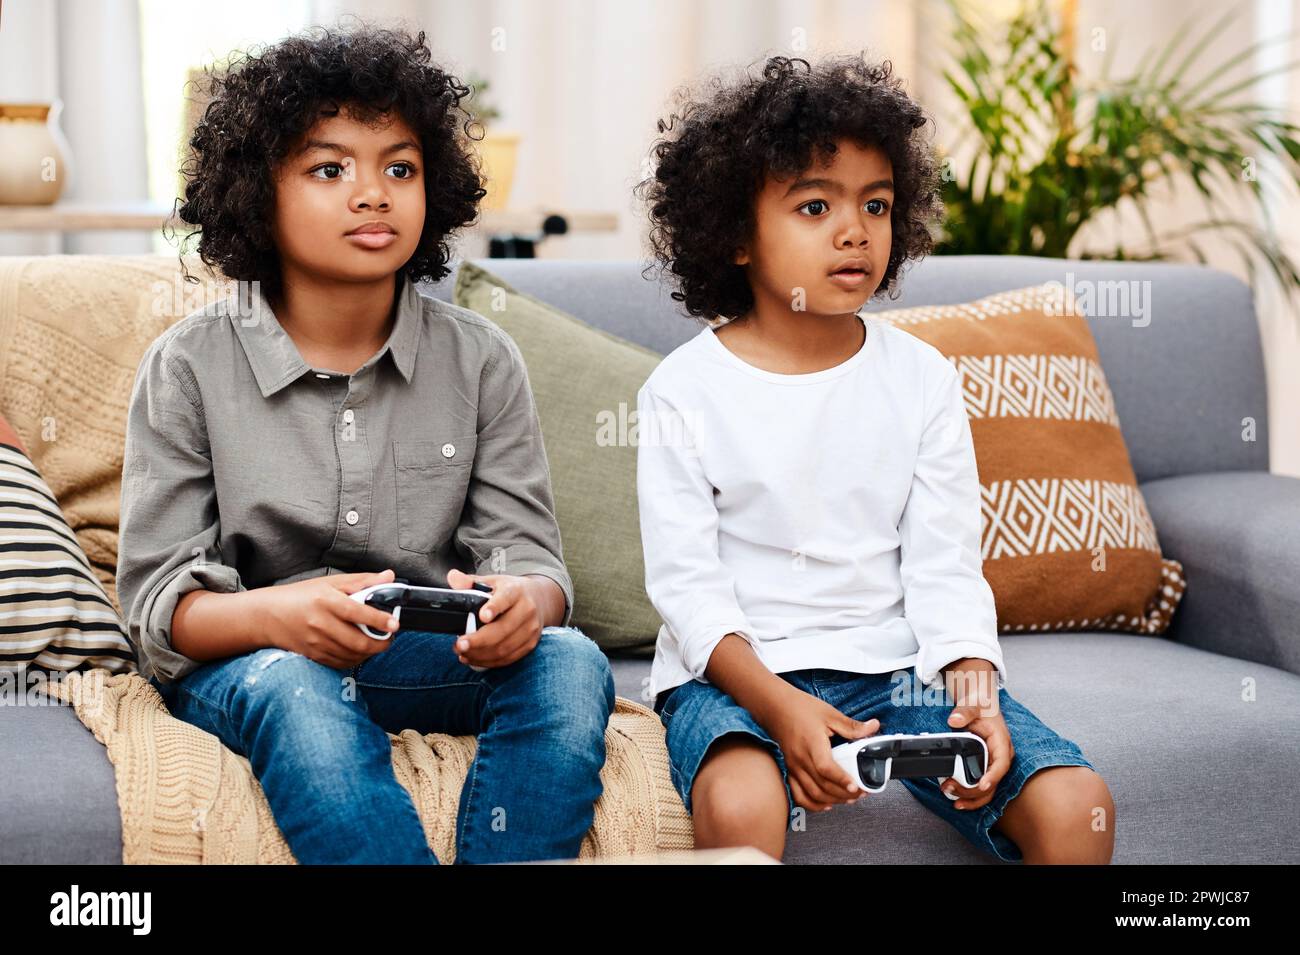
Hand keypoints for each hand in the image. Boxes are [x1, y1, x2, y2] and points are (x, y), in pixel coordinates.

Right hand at [255, 568, 399, 669]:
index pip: (357, 612)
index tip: (394, 623)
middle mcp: (320, 623)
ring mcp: (316, 643)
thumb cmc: (302, 596)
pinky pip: (341, 663)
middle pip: (358, 641)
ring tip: (376, 641)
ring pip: (352, 655)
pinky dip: (355, 659)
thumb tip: (389, 577)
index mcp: (326, 601)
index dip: (379, 619)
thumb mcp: (331, 582)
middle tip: (389, 636)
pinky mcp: (313, 656)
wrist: (268, 615)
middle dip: (380, 642)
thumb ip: (363, 581)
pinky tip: (359, 650)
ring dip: (370, 652)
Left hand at [446, 569, 545, 668]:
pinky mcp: (530, 644)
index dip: (494, 608)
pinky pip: (508, 658)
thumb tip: (452, 577)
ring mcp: (531, 629)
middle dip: (479, 640)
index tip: (482, 616)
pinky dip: (488, 661)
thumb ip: (470, 582)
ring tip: (462, 652)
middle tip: (459, 644)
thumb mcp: (492, 582)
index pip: (506, 598)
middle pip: (503, 629)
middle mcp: (527, 610)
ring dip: (481, 654)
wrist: (540, 600)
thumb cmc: (510, 591)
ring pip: (505, 648)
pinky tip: (473, 658)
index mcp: (516, 591)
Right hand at [764, 684, 880, 812]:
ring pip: (812, 793)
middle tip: (862, 793)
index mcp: (812, 744)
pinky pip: (798, 794)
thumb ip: (851, 725)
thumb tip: (873, 727)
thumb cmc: (799, 707)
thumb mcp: (829, 713)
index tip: (856, 787)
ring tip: (848, 799)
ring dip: (832, 800)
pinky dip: (812, 804)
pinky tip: (825, 805)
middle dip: (844, 794)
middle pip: (822, 786)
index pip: (826, 768)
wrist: (774, 706)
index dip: (841, 780)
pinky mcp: (788, 770)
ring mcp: (793, 767)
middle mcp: (800, 759)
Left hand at [941, 662, 1012, 810]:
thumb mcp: (973, 705)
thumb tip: (954, 720)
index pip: (1001, 765)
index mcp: (1002, 744)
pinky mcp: (984, 769)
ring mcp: (992, 765)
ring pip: (987, 790)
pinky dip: (970, 796)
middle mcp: (1000, 758)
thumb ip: (965, 711)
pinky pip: (980, 787)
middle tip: (952, 790)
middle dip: (973, 791)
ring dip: (971, 798)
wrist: (980, 705)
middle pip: (993, 783)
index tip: (981, 785)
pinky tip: (958, 801)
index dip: (992, 777)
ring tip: (953, 800)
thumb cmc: (981, 706)